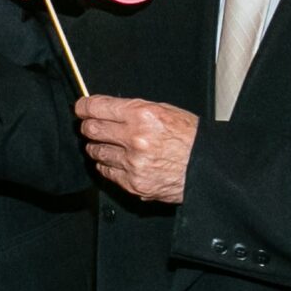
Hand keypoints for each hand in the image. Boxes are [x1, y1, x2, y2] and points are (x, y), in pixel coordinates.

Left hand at [78, 96, 197, 201]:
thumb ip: (134, 110)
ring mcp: (133, 163)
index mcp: (142, 115)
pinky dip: (107, 165)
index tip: (81, 108)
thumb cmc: (191, 139)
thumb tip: (106, 109)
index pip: (97, 107)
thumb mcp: (165, 111)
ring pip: (96, 152)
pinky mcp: (133, 183)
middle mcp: (135, 139)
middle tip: (91, 126)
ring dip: (97, 146)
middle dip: (88, 126)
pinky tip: (116, 160)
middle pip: (91, 130)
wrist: (209, 168)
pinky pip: (107, 172)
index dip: (84, 107)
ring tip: (107, 144)